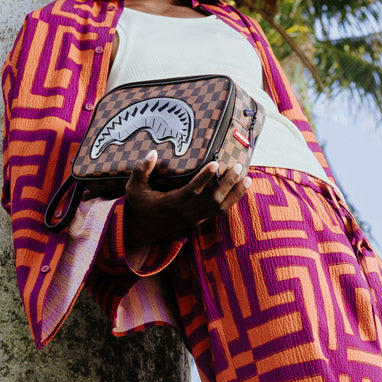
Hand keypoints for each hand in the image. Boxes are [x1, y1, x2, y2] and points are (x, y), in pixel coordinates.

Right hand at [123, 150, 249, 247]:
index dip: (205, 177)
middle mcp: (187, 211)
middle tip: (237, 166)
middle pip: (213, 199)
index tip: (215, 163)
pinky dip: (231, 201)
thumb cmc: (139, 205)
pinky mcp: (198, 220)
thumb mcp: (133, 188)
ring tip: (247, 178)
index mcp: (173, 203)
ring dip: (235, 193)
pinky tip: (239, 190)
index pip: (192, 190)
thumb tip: (152, 152)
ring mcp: (195, 217)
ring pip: (220, 207)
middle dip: (228, 183)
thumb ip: (141, 170)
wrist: (142, 229)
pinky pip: (219, 211)